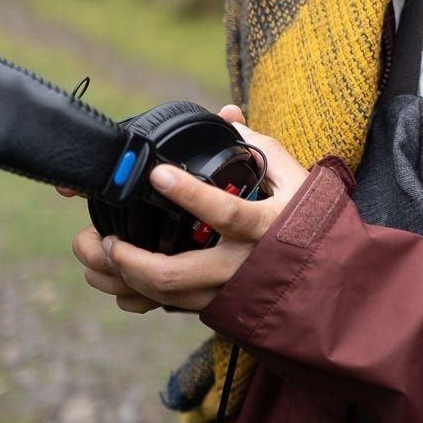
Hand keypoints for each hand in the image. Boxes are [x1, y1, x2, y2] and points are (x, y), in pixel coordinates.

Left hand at [70, 104, 306, 313]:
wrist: (328, 280)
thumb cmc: (310, 222)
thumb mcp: (295, 178)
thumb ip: (258, 146)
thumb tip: (226, 114)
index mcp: (265, 226)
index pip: (224, 212)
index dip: (189, 194)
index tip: (157, 172)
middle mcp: (242, 265)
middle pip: (175, 273)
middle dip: (127, 257)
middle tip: (102, 234)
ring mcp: (226, 291)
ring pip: (162, 295)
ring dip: (118, 276)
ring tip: (93, 249)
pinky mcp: (214, 308)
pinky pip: (165, 308)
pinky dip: (133, 294)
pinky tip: (114, 275)